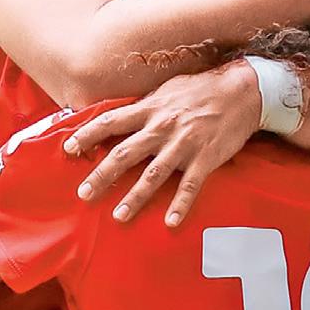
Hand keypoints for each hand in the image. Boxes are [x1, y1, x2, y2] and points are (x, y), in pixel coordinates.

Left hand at [62, 60, 260, 226]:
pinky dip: (180, 205)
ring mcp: (184, 144)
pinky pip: (190, 186)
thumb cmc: (203, 88)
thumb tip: (126, 114)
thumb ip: (148, 105)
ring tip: (119, 215)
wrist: (242, 90)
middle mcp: (162, 127)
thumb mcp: (169, 89)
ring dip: (134, 197)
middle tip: (83, 194)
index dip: (87, 135)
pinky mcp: (205, 158)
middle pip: (125, 153)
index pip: (111, 122)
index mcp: (151, 108)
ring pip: (153, 174)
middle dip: (102, 175)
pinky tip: (170, 222)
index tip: (68, 149)